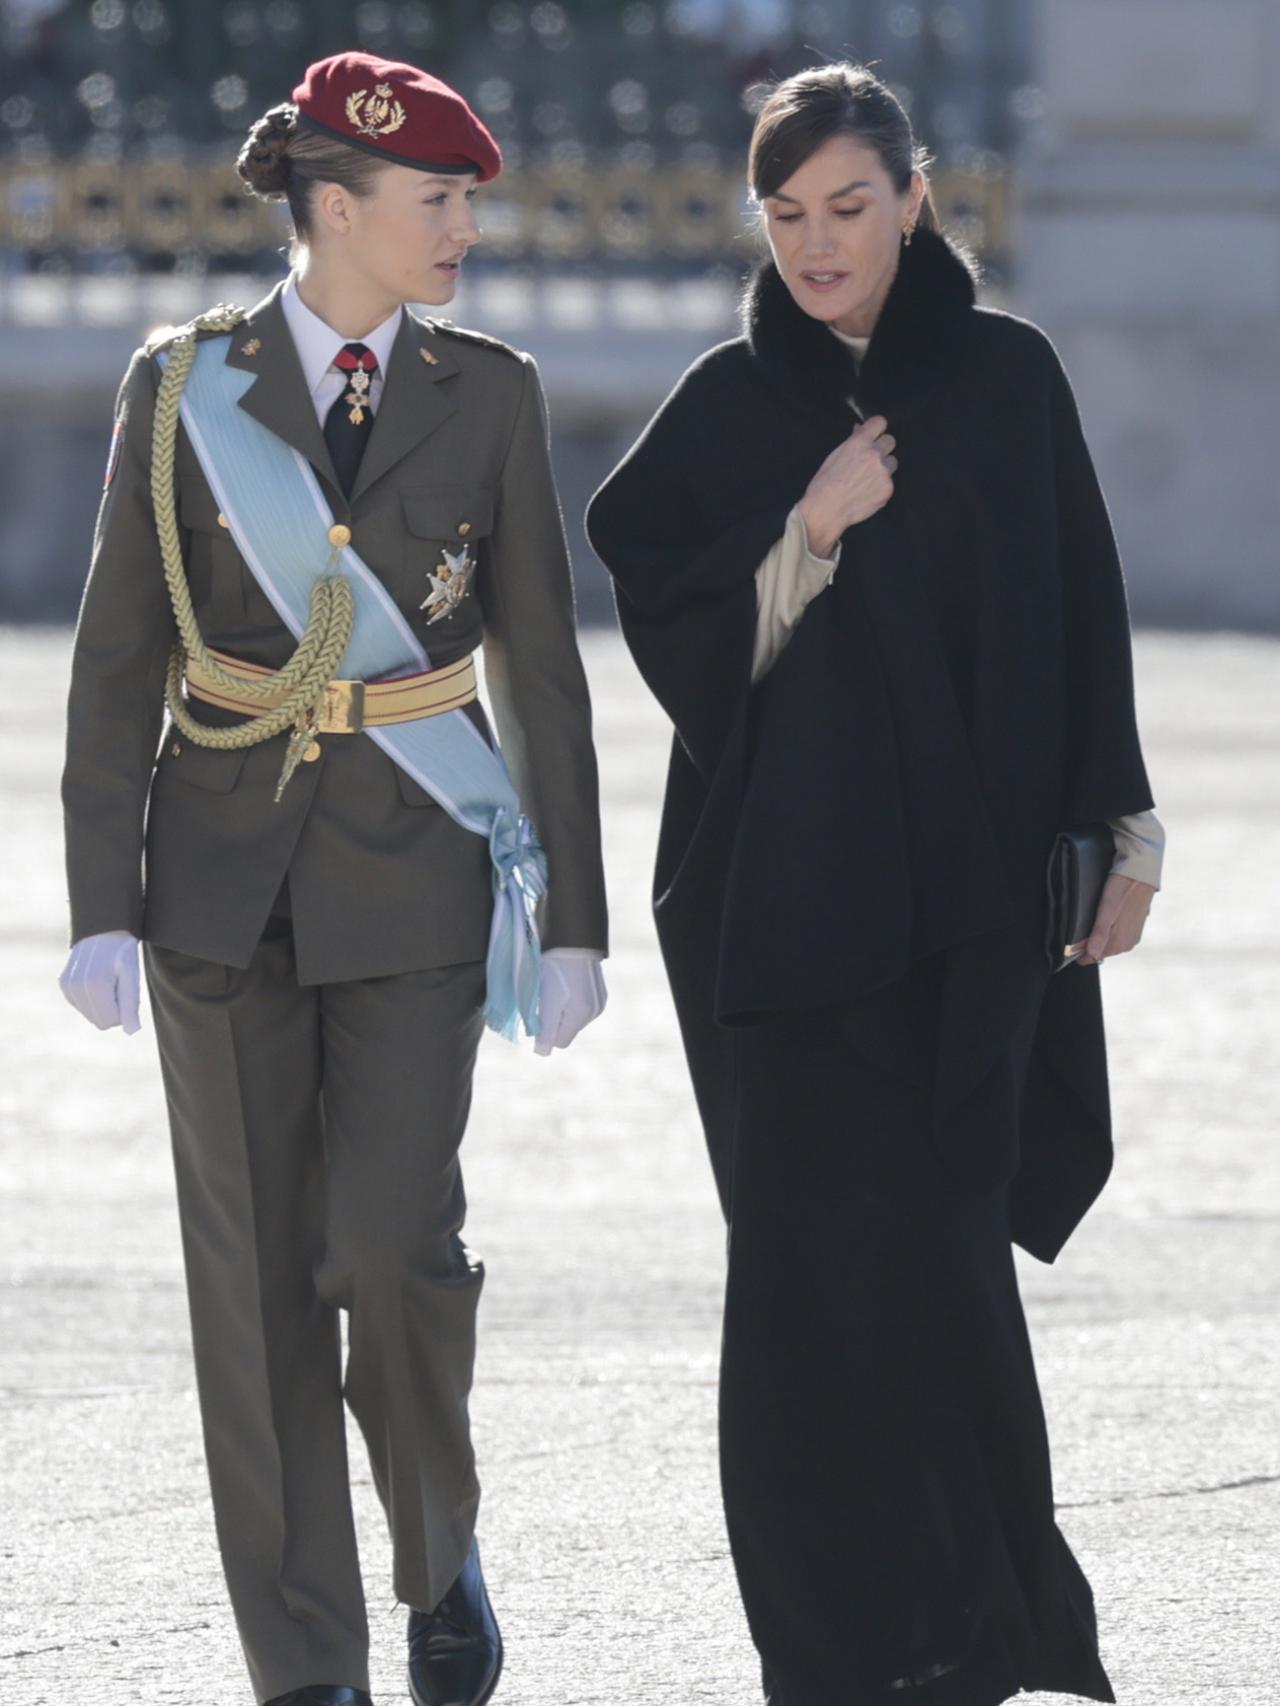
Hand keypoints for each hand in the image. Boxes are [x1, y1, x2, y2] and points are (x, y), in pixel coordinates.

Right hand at [59, 930, 141, 1032]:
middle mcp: (76, 987)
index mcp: (94, 986)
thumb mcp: (131, 976)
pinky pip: (81, 1005)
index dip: (123, 1011)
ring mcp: (67, 986)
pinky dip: (92, 998)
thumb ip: (130, 1005)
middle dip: (112, 1009)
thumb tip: (131, 1031)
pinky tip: (98, 979)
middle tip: (118, 984)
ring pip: (89, 1014)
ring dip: (102, 1003)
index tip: (125, 989)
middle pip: (98, 1021)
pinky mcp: (63, 983)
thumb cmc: (122, 952)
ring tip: (108, 979)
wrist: (103, 929)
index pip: (110, 1021)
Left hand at [533, 950, 606, 1055]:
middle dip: (554, 1018)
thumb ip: (545, 1029)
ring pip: (573, 1017)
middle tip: (547, 994)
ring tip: (557, 985)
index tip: (540, 1011)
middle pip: (567, 1029)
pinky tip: (567, 981)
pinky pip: (580, 1006)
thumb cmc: (555, 968)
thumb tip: (542, 1052)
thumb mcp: (547, 1000)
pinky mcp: (599, 991)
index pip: (560, 1041)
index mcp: (582, 1015)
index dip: (545, 1030)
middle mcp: (594, 1011)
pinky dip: (570, 999)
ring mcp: (599, 1001)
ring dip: (562, 1008)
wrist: (572, 938)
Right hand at [797, 413, 896, 556]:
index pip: (880, 422)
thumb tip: (860, 430)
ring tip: (867, 478)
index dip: (876, 428)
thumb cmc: (825, 483)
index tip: (874, 433)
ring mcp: (884, 472)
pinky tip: (866, 492)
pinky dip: (880, 486)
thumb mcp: (835, 455)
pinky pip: (889, 482)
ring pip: (892, 462)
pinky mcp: (888, 489)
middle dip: (881, 447)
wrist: (827, 509)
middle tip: (870, 458)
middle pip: (890, 441)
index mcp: (860, 442)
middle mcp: (875, 454)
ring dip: (884, 467)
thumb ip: (852, 441)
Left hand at [1071, 874, 1155, 967]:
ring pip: (1106, 943)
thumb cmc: (1122, 891)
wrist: (1140, 875)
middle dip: (1088, 943)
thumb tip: (1092, 955)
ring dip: (1097, 936)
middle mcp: (1127, 944)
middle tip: (1082, 925)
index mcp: (1120, 944)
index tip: (1071, 942)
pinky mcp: (1134, 928)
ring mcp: (1132, 937)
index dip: (1079, 952)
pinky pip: (1115, 935)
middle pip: (1099, 951)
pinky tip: (1104, 917)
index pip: (1091, 958)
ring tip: (1093, 919)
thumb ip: (1099, 934)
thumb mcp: (1106, 911)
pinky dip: (1107, 930)